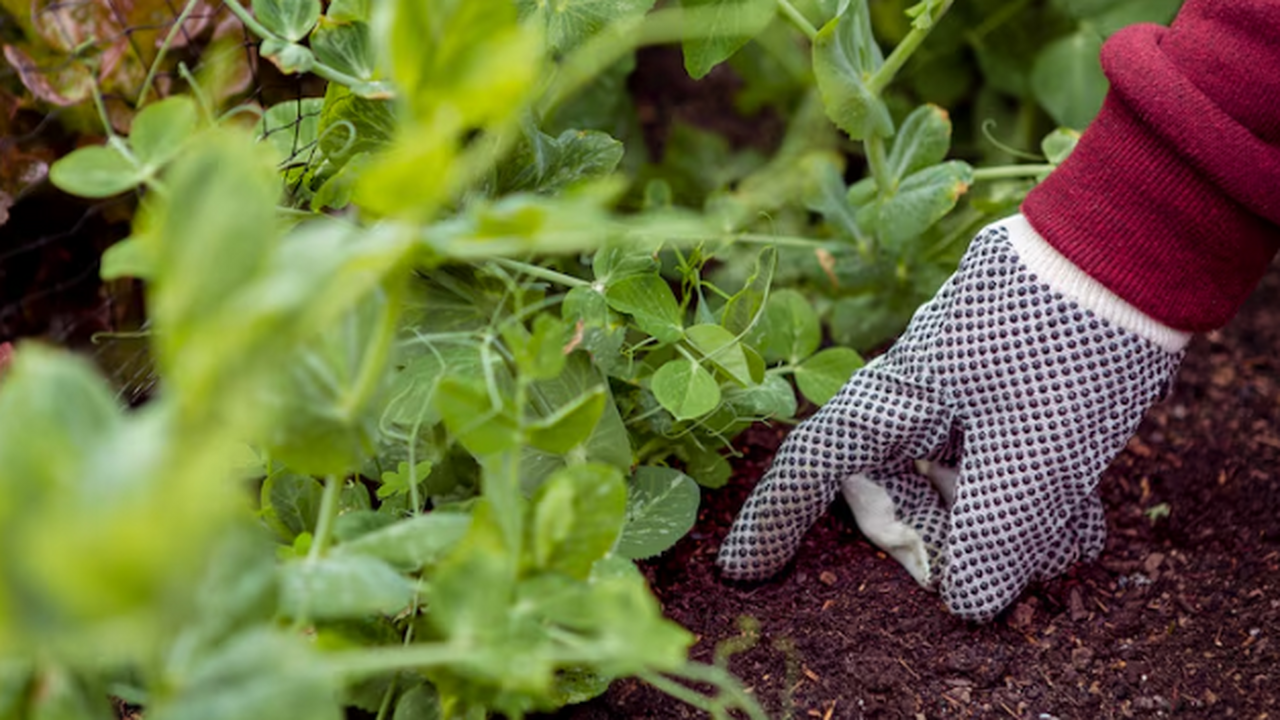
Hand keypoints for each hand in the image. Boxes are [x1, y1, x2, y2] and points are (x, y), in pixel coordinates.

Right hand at [717, 215, 1186, 620]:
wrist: (1137, 236)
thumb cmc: (1068, 340)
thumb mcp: (1036, 450)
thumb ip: (996, 533)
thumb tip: (970, 602)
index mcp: (895, 396)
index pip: (814, 464)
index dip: (776, 520)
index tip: (745, 570)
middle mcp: (917, 386)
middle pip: (899, 483)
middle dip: (945, 538)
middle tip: (998, 576)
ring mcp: (967, 375)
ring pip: (960, 469)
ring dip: (1003, 517)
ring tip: (1064, 545)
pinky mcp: (1014, 369)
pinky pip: (1002, 445)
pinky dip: (1031, 486)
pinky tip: (1078, 517)